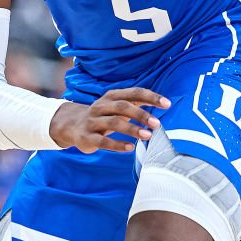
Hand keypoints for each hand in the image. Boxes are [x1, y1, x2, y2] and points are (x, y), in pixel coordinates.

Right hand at [49, 88, 170, 153]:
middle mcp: (102, 106)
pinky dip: (117, 144)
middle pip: (123, 107)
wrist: (73, 126)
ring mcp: (93, 121)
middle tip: (157, 123)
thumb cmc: (104, 116)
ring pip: (114, 123)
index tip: (167, 104)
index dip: (151, 97)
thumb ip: (136, 104)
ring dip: (132, 129)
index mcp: (112, 96)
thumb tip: (163, 104)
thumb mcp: (117, 106)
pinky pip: (103, 141)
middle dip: (141, 114)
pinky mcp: (87, 137)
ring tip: (147, 136)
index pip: (134, 93)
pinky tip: (130, 148)